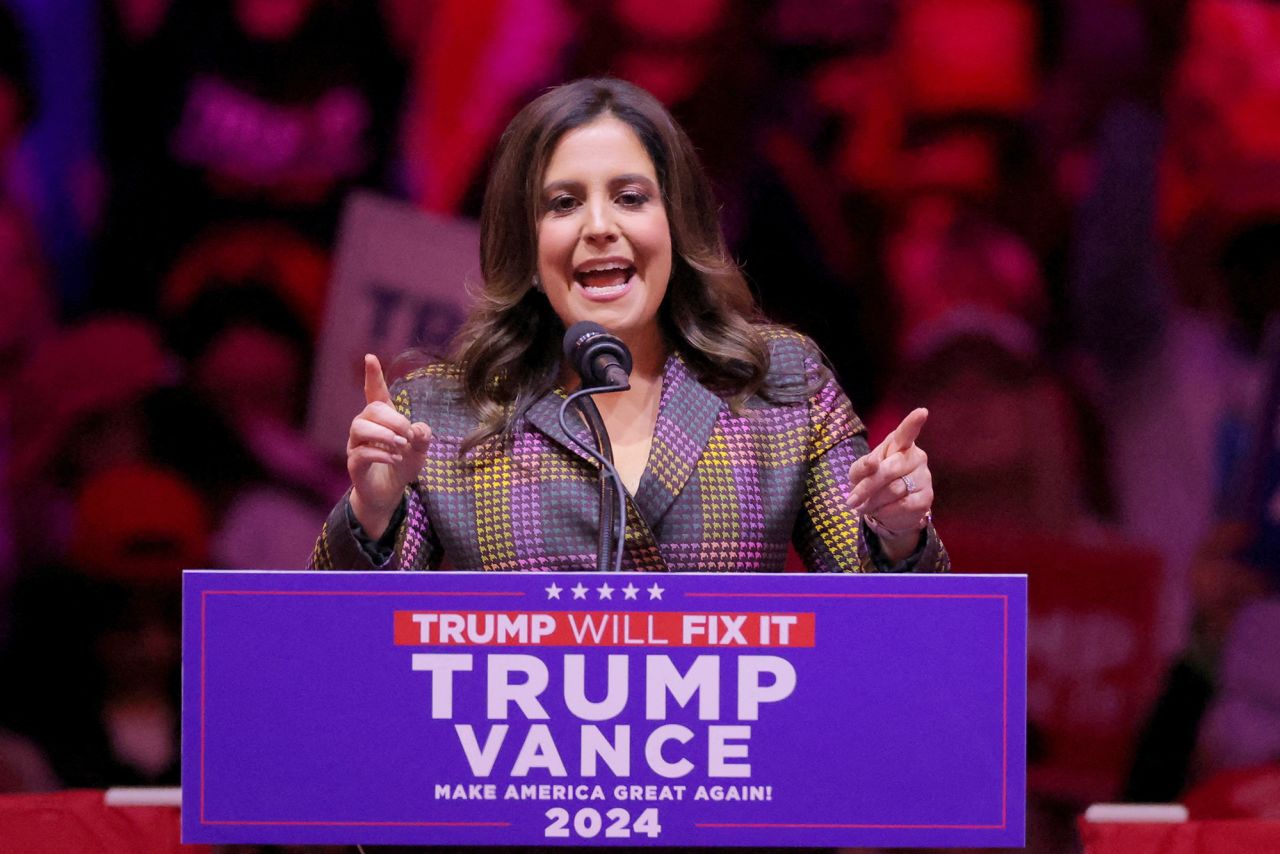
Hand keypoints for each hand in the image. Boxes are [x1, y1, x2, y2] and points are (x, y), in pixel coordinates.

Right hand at [347, 354, 430, 538]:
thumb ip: (423, 436)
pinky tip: (395, 458)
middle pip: (371, 409)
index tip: (370, 357)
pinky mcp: (354, 463)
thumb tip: (416, 429)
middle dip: (393, 419)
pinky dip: (381, 453)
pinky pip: (361, 452)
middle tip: (408, 435)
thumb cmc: (402, 465)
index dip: (373, 376)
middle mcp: (365, 427)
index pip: (375, 393)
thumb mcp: (420, 449)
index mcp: (382, 419)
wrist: (389, 494)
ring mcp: (356, 445)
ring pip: (359, 427)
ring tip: (400, 446)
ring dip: (384, 434)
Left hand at [847, 407, 933, 561]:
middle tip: (851, 501)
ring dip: (873, 502)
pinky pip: (903, 505)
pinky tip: (881, 511)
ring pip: (893, 490)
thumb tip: (873, 464)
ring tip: (864, 507)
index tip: (922, 412)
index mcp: (898, 444)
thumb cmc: (873, 482)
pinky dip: (885, 511)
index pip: (906, 432)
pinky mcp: (926, 497)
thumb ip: (862, 466)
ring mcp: (924, 477)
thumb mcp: (859, 473)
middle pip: (888, 470)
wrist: (888, 510)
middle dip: (866, 487)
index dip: (913, 422)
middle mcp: (915, 456)